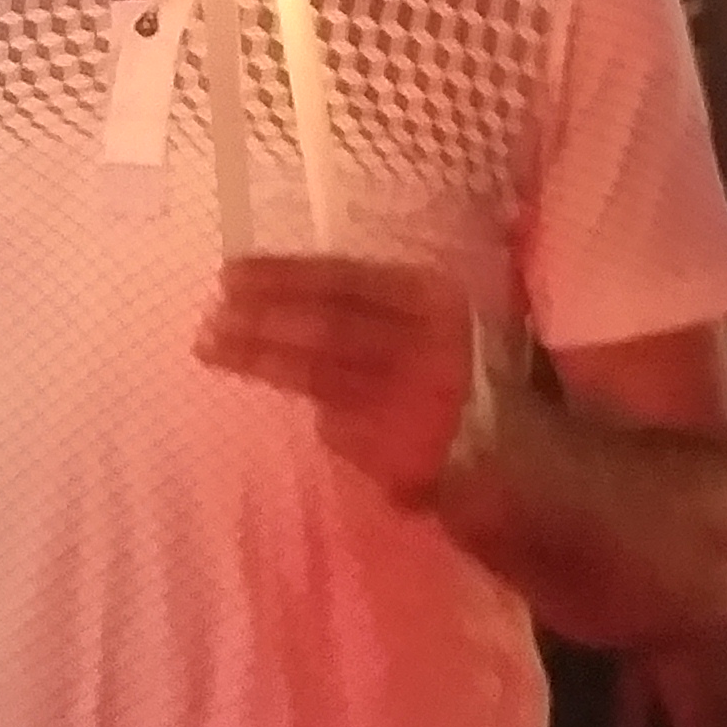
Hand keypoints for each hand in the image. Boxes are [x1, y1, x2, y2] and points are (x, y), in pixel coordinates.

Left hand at [197, 257, 487, 506]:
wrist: (516, 450)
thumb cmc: (464, 369)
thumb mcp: (437, 318)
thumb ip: (382, 300)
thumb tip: (288, 285)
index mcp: (433, 300)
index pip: (343, 280)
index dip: (283, 275)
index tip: (232, 273)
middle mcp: (424, 347)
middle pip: (323, 329)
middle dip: (261, 320)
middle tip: (209, 315)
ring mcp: (411, 403)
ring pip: (320, 378)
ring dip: (261, 361)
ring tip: (211, 345)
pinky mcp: (401, 454)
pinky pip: (337, 427)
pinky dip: (317, 415)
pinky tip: (296, 403)